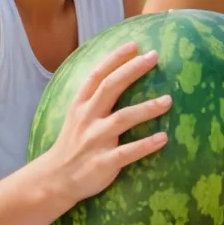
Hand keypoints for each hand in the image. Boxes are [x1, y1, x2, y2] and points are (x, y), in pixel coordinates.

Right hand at [41, 42, 171, 203]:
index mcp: (80, 105)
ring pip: (122, 119)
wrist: (54, 179)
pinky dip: (146, 145)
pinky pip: (127, 152)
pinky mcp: (103, 162)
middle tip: (154, 56)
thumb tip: (118, 75)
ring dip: (147, 108)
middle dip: (132, 70)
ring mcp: (95, 140)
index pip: (97, 75)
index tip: (134, 45)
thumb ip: (94, 98)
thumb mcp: (77, 116)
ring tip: (168, 100)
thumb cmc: (73, 144)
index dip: (114, 59)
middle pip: (110, 88)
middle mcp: (87, 119)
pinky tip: (163, 138)